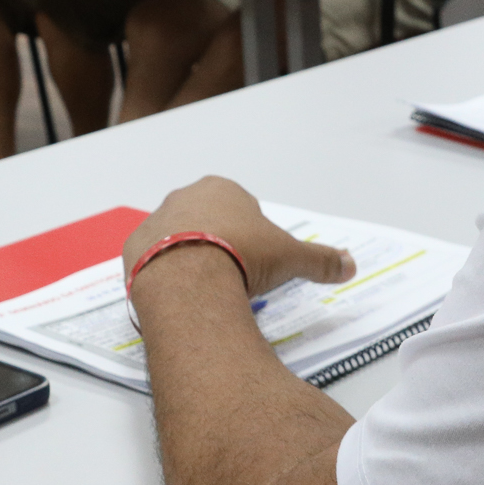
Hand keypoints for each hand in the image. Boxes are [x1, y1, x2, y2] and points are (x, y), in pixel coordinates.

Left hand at [123, 177, 354, 299]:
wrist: (189, 277)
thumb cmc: (240, 255)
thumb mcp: (291, 257)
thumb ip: (321, 259)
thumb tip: (349, 264)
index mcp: (222, 189)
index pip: (240, 207)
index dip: (252, 235)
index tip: (257, 258)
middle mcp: (184, 198)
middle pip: (207, 221)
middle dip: (220, 245)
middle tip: (234, 275)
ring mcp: (156, 221)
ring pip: (177, 239)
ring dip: (190, 258)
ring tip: (207, 289)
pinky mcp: (135, 248)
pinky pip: (152, 260)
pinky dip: (165, 275)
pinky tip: (181, 295)